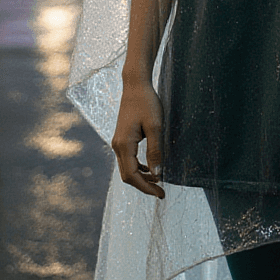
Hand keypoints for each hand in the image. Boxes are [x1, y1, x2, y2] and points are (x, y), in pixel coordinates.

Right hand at [112, 77, 164, 197]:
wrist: (135, 86)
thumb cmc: (147, 103)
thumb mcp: (155, 127)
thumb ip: (155, 151)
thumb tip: (157, 174)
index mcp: (124, 145)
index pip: (132, 175)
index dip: (146, 187)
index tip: (161, 193)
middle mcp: (117, 146)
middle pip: (127, 176)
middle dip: (144, 186)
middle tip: (161, 192)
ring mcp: (118, 143)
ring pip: (127, 169)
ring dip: (142, 178)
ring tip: (158, 182)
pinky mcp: (122, 139)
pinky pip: (128, 160)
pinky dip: (139, 168)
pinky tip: (151, 169)